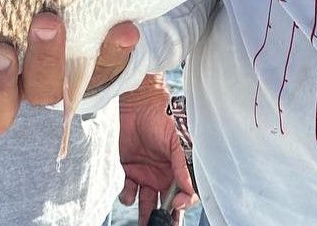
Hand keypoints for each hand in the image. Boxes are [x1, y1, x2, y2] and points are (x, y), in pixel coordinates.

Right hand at [0, 14, 140, 135]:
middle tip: (14, 36)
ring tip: (52, 14)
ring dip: (61, 51)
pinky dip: (120, 44)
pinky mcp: (106, 45)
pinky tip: (124, 25)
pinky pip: (117, 55)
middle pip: (32, 95)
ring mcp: (74, 64)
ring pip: (70, 75)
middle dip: (23, 69)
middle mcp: (36, 81)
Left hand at [119, 75, 196, 224]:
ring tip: (143, 223)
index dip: (182, 204)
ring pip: (147, 203)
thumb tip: (188, 190)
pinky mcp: (129, 170)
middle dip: (165, 218)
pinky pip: (129, 191)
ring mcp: (147, 175)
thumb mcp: (178, 140)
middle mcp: (165, 176)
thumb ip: (182, 165)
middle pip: (167, 205)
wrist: (139, 102)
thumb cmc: (164, 116)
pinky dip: (127, 197)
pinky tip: (128, 193)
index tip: (176, 205)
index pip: (185, 195)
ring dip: (145, 216)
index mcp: (180, 170)